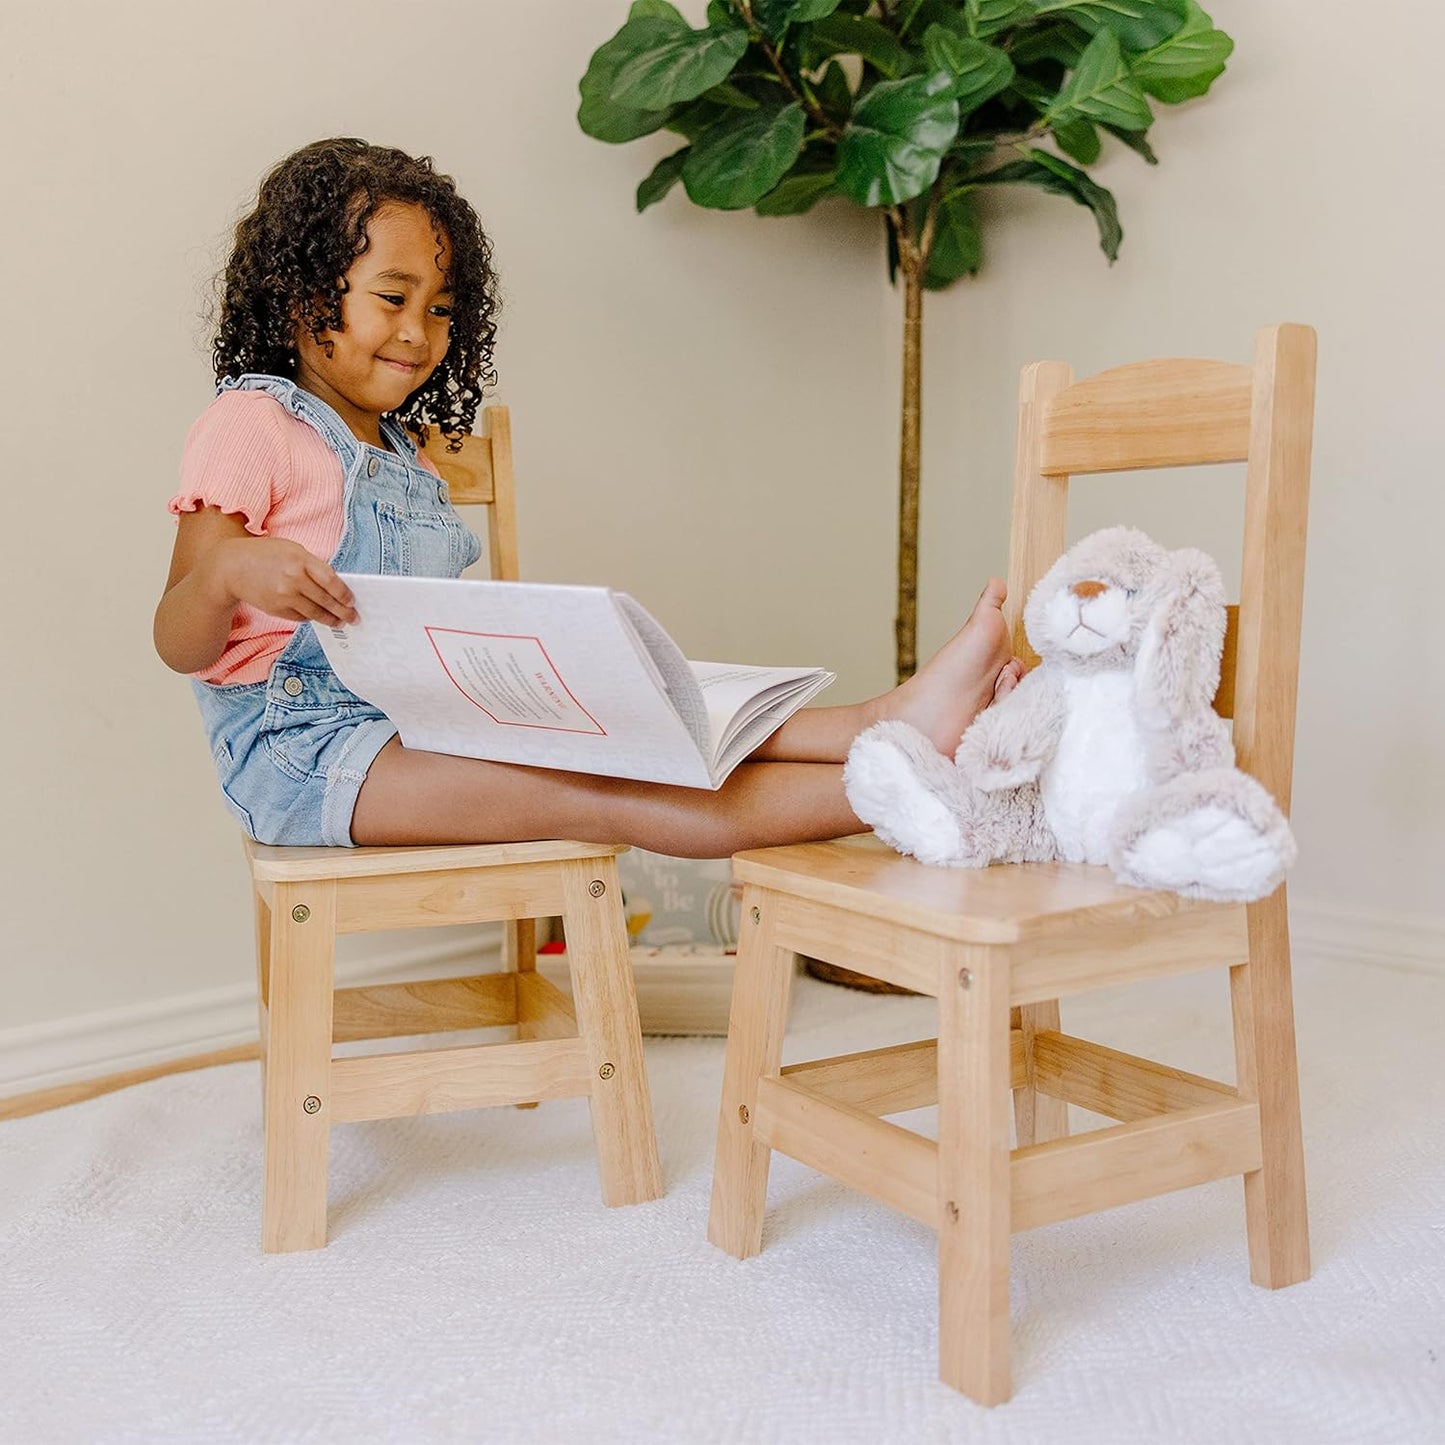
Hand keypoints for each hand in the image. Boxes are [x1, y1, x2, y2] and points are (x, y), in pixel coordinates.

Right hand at [209, 536, 357, 626]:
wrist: (231, 567)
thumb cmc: (265, 554)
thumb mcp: (291, 549)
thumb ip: (313, 564)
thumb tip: (336, 584)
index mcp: (299, 560)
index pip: (330, 580)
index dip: (344, 593)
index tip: (352, 601)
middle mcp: (292, 579)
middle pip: (325, 600)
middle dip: (343, 612)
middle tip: (354, 618)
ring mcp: (284, 596)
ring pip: (314, 613)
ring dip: (330, 619)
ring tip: (340, 622)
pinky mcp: (276, 609)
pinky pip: (300, 617)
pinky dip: (310, 617)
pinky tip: (317, 616)